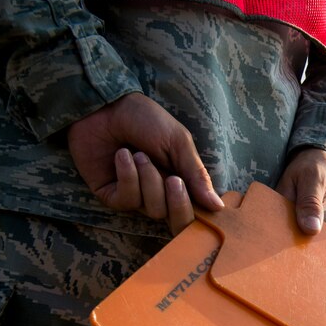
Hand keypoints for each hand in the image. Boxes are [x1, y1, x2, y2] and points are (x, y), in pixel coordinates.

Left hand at [67, 92, 223, 233]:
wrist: (106, 106)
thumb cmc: (146, 120)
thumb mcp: (179, 143)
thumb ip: (197, 176)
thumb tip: (218, 206)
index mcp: (182, 182)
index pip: (195, 212)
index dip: (194, 209)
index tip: (189, 188)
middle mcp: (161, 194)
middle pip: (176, 220)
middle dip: (175, 200)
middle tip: (172, 179)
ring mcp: (136, 196)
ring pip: (153, 209)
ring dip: (149, 179)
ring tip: (139, 154)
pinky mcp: (112, 195)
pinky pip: (128, 200)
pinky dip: (128, 177)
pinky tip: (122, 156)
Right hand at [277, 148, 325, 234]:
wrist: (318, 157)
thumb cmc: (311, 163)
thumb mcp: (312, 178)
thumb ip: (310, 203)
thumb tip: (311, 230)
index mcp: (283, 213)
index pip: (298, 236)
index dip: (321, 241)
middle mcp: (295, 222)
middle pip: (319, 241)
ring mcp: (311, 223)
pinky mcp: (324, 222)